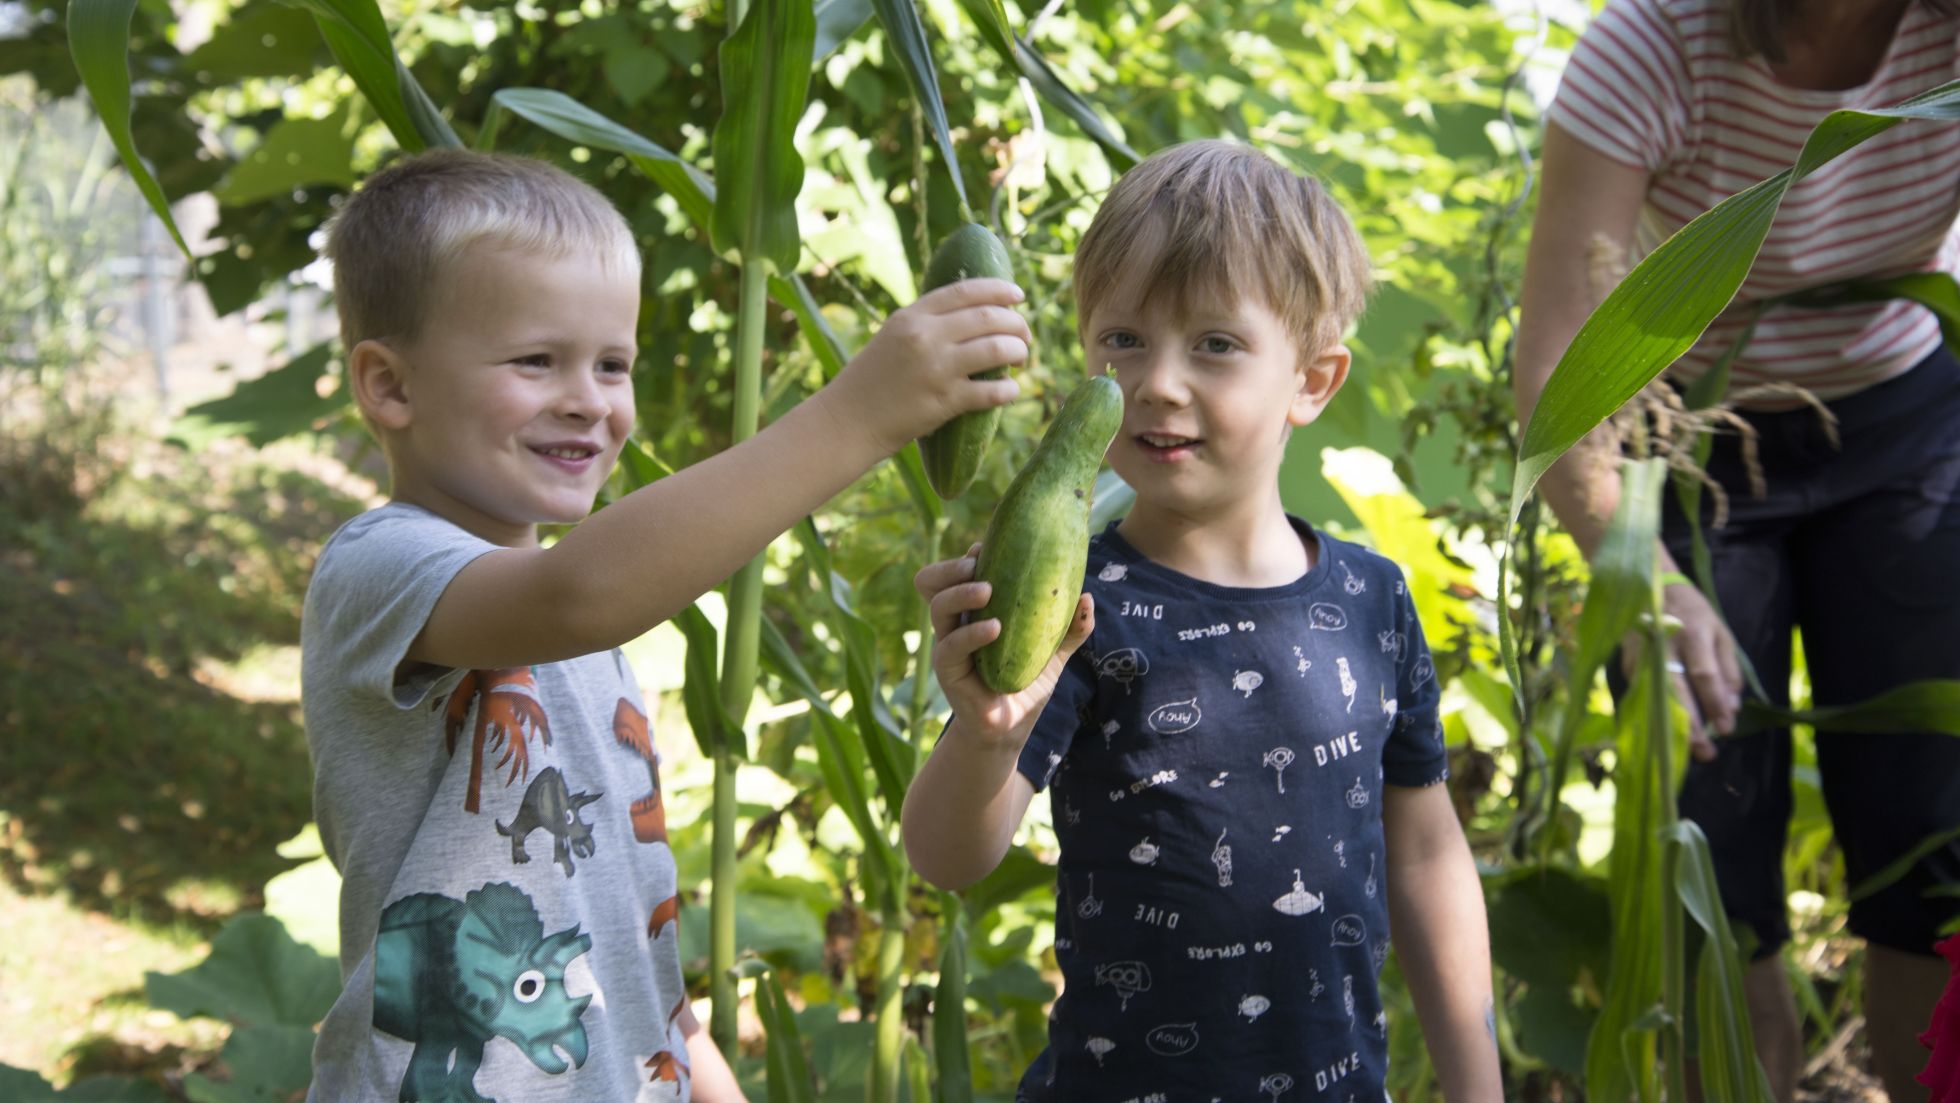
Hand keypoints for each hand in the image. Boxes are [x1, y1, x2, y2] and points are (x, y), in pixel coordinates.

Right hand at [827, 279, 1029, 455]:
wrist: (848, 420)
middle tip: (1024, 335)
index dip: (998, 289)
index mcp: (912, 316)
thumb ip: (927, 323)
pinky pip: (991, 392)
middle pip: (988, 317)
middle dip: (1016, 324)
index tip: (1018, 296)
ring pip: (997, 349)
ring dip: (1018, 352)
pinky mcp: (944, 401)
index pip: (965, 291)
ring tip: (1021, 358)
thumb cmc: (872, 380)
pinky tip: (1012, 391)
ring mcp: (936, 368)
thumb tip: (972, 315)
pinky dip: (1009, 390)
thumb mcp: (893, 336)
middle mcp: (925, 336)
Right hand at [915, 544, 1093, 748]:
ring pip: (938, 607)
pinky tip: (994, 628)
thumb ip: (1071, 628)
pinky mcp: (949, 672)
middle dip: (952, 567)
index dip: (967, 556)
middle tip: (978, 561)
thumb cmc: (1026, 685)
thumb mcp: (1053, 654)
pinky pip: (951, 646)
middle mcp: (956, 624)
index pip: (958, 574)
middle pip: (935, 582)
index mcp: (975, 611)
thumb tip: (1086, 597)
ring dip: (960, 592)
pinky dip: (971, 633)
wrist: (1011, 731)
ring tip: (986, 588)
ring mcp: (949, 646)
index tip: (987, 546)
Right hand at [1624, 581, 1740, 762]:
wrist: (1651, 588)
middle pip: (1675, 691)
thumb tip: (1731, 707)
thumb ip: (1728, 670)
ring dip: (1669, 727)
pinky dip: (1655, 716)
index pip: (1705, 675)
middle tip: (1706, 752)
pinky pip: (1642, 696)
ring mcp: (1641, 655)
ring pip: (1654, 697)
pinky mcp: (1627, 665)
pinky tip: (1666, 733)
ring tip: (1686, 752)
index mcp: (1693, 634)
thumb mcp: (1720, 633)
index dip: (1715, 704)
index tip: (1726, 729)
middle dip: (1690, 725)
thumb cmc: (1693, 613)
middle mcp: (1664, 645)